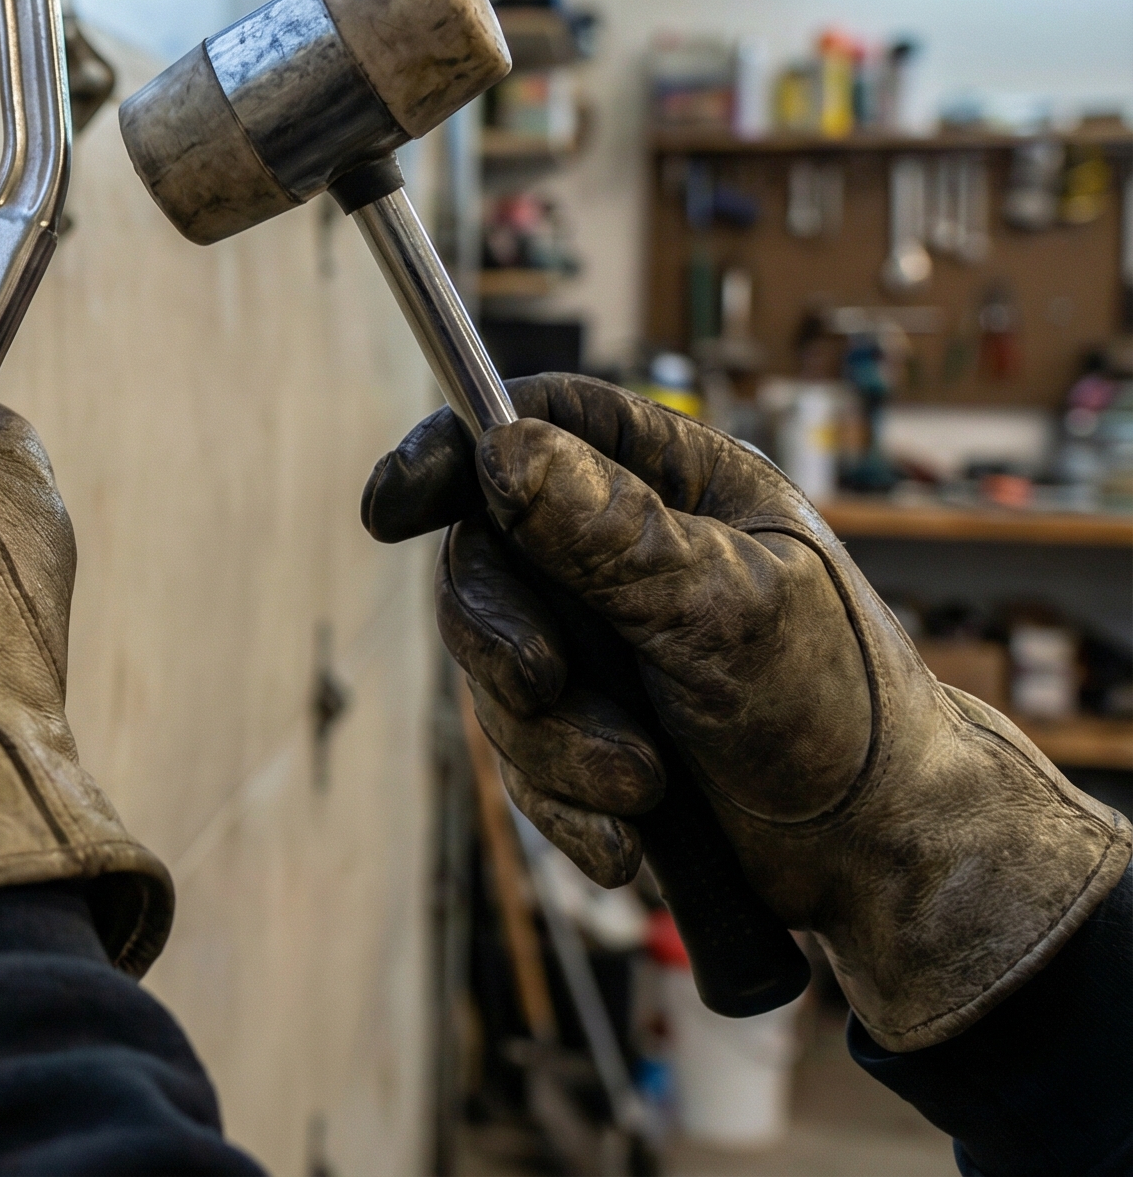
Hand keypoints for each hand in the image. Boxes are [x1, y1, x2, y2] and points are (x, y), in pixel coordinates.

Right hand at [366, 373, 1128, 1050]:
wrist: (879, 855)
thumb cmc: (839, 704)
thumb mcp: (726, 607)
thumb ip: (611, 532)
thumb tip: (501, 447)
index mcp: (672, 481)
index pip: (539, 423)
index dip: (455, 448)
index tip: (397, 502)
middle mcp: (621, 550)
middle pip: (486, 556)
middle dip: (502, 634)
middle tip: (542, 681)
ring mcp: (597, 641)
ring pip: (493, 669)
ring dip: (553, 741)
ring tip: (643, 784)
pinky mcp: (583, 727)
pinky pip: (518, 755)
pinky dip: (562, 800)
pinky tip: (629, 836)